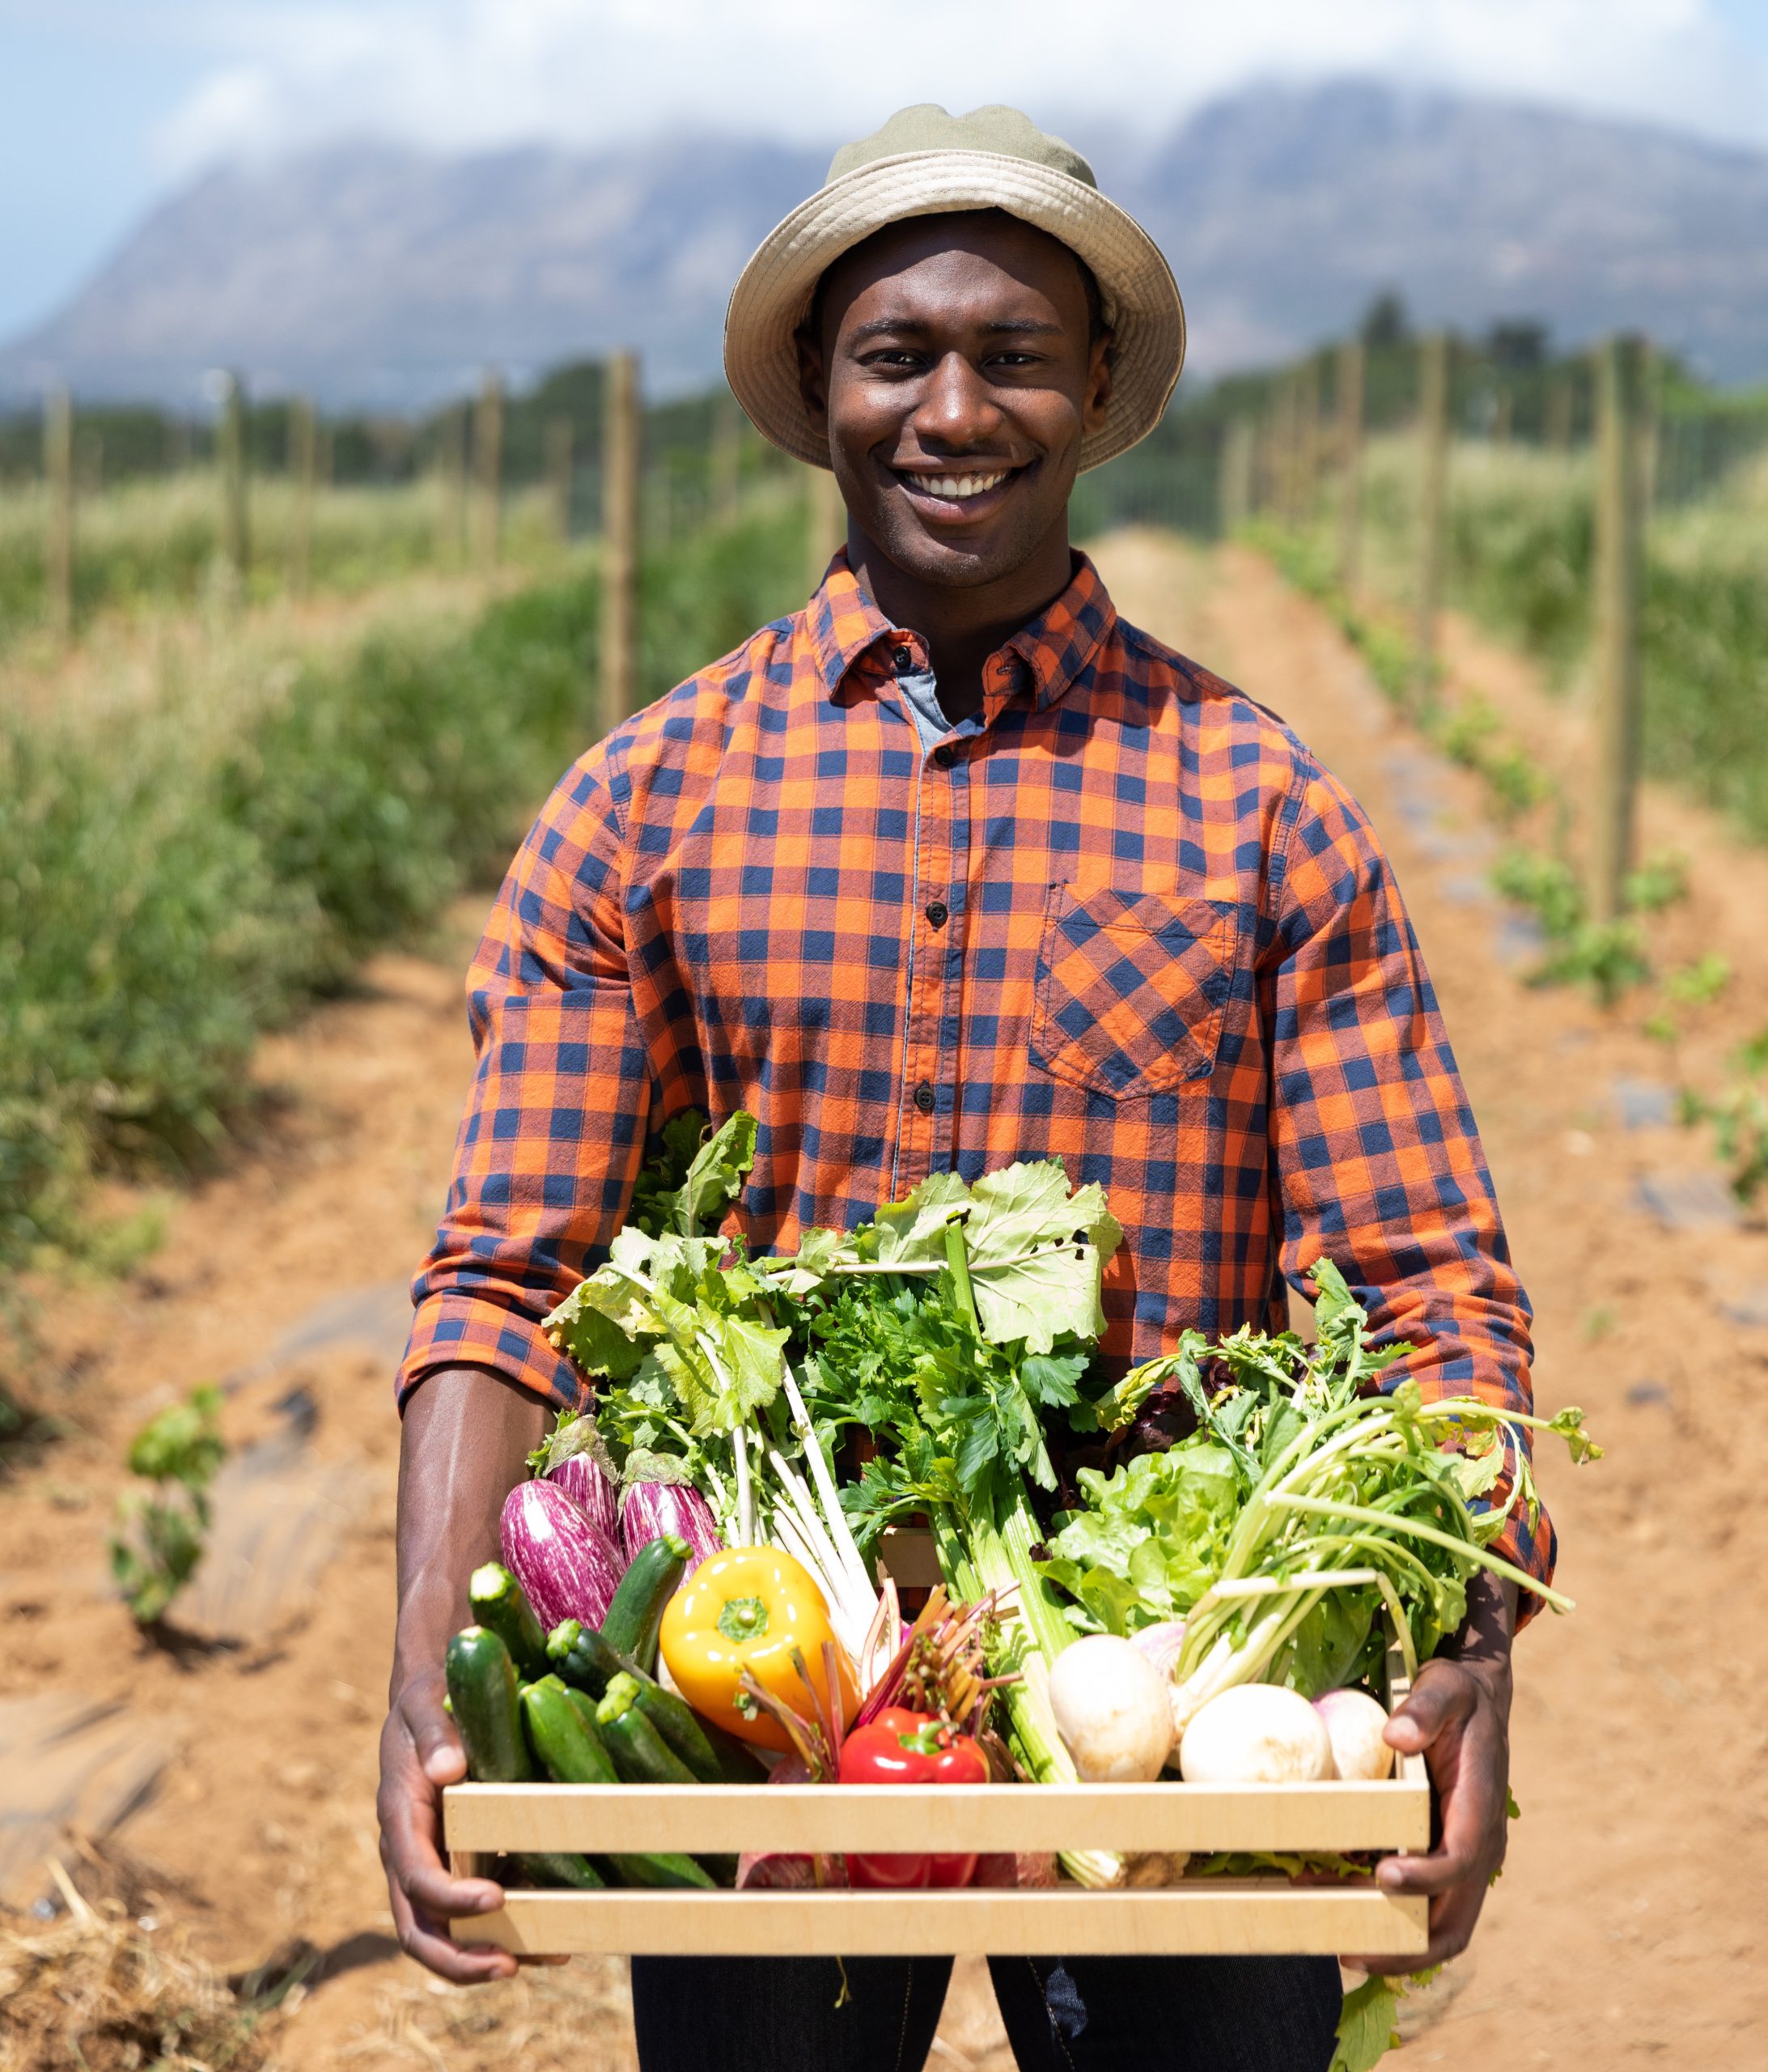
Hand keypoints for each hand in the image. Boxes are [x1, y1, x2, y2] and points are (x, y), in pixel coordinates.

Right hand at [377, 1666, 525, 1982]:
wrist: (431, 1698)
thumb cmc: (428, 1700)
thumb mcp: (426, 1706)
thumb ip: (436, 1734)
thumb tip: (449, 1769)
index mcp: (400, 1820)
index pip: (415, 1878)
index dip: (450, 1898)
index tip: (494, 1900)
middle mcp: (411, 1854)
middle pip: (420, 1929)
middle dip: (459, 1960)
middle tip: (509, 1967)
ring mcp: (434, 1863)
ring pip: (448, 1931)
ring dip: (489, 1955)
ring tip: (550, 1957)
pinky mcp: (461, 1861)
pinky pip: (478, 1908)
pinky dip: (511, 1926)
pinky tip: (558, 1931)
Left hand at [1347, 1650, 1511, 1974]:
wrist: (1477, 1702)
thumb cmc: (1457, 1695)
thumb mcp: (1444, 1687)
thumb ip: (1424, 1709)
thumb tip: (1396, 1734)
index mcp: (1481, 1808)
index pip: (1463, 1859)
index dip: (1428, 1878)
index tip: (1385, 1878)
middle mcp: (1477, 1845)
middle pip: (1456, 1921)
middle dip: (1409, 1948)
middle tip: (1352, 1952)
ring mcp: (1462, 1858)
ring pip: (1439, 1925)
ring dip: (1394, 1945)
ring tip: (1337, 1944)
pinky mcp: (1442, 1859)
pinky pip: (1422, 1904)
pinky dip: (1388, 1919)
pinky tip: (1339, 1909)